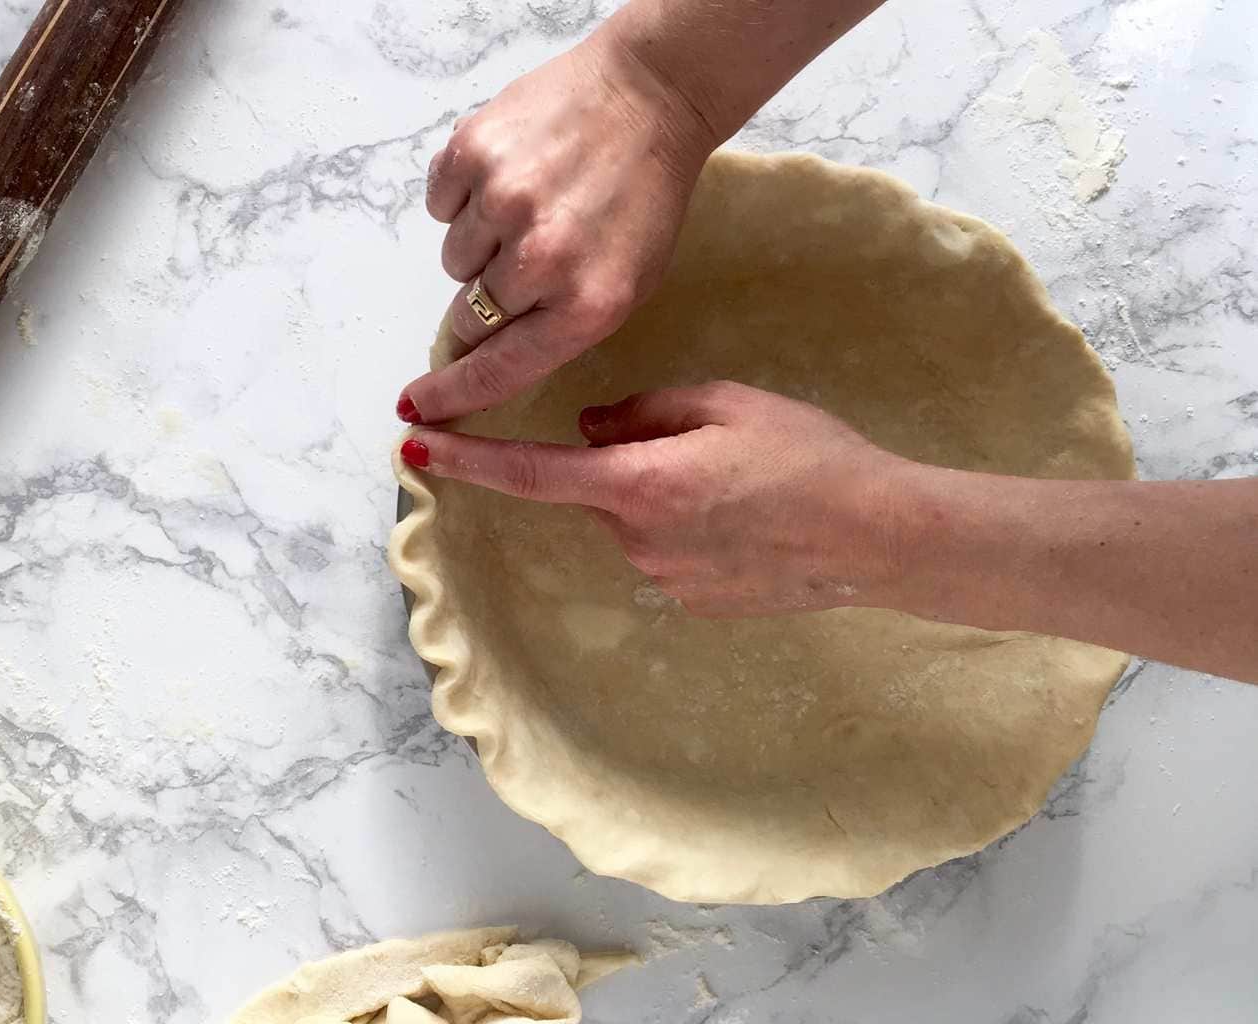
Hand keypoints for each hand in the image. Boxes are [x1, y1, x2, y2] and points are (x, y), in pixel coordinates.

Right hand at [398, 33, 716, 424]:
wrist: (650, 95)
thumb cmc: (642, 199)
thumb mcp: (625, 284)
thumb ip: (556, 328)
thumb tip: (480, 360)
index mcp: (586, 305)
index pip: (498, 371)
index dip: (450, 394)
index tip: (417, 410)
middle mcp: (542, 260)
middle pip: (469, 317)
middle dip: (484, 300)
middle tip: (519, 260)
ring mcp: (504, 202)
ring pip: (453, 260)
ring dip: (480, 243)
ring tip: (527, 206)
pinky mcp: (474, 151)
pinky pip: (440, 204)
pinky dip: (463, 196)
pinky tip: (510, 173)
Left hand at [400, 382, 910, 616]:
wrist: (876, 536)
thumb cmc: (807, 455)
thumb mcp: (724, 403)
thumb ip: (642, 410)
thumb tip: (590, 426)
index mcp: (637, 483)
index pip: (530, 472)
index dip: (466, 460)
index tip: (413, 446)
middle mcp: (636, 539)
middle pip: (598, 487)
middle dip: (623, 460)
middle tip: (707, 442)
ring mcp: (663, 577)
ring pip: (633, 519)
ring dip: (660, 494)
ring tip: (743, 483)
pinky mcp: (692, 600)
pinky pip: (666, 550)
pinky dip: (689, 528)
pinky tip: (748, 520)